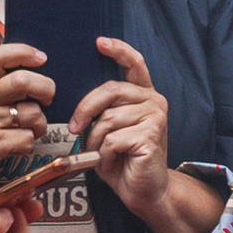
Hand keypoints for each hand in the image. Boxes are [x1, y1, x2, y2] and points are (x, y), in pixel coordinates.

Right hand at [0, 40, 54, 193]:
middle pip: (22, 81)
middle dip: (46, 88)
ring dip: (40, 124)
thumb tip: (33, 80)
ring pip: (32, 113)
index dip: (23, 52)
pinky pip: (27, 139)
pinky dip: (28, 144)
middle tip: (46, 99)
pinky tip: (16, 145)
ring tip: (28, 129)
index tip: (41, 58)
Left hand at [72, 40, 221, 232]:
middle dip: (86, 109)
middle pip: (109, 90)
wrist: (145, 191)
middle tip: (76, 128)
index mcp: (143, 96)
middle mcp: (154, 101)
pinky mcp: (151, 136)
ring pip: (107, 119)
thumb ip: (101, 112)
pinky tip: (113, 162)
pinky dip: (104, 155)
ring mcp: (155, 117)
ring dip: (95, 141)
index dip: (118, 49)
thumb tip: (78, 106)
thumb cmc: (124, 161)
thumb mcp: (108, 130)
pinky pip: (112, 139)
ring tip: (102, 155)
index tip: (100, 42)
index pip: (134, 64)